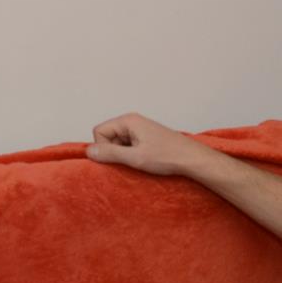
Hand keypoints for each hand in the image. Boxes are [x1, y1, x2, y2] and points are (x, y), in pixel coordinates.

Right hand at [88, 113, 217, 179]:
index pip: (99, 131)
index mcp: (128, 120)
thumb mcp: (135, 158)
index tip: (119, 159)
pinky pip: (128, 145)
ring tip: (140, 162)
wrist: (192, 159)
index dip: (104, 148)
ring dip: (124, 155)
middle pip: (107, 136)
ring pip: (118, 143)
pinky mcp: (146, 137)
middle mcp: (133, 121)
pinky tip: (145, 161)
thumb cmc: (168, 156)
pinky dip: (132, 155)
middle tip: (131, 162)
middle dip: (114, 152)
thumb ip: (110, 153)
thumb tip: (89, 151)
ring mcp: (140, 129)